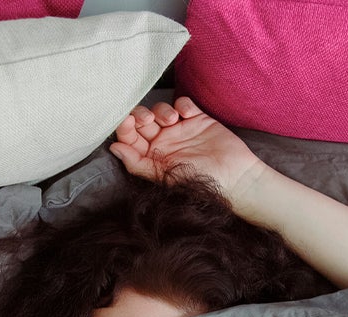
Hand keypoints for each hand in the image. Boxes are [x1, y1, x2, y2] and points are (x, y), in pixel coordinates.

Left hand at [109, 97, 264, 201]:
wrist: (235, 177)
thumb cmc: (199, 181)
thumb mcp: (164, 175)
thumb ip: (137, 163)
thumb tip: (113, 148)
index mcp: (151, 156)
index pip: (129, 138)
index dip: (124, 127)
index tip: (127, 121)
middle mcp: (162, 142)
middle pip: (141, 120)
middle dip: (140, 115)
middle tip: (148, 119)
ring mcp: (179, 129)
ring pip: (160, 110)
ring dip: (161, 110)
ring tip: (173, 120)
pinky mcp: (197, 119)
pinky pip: (182, 103)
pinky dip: (182, 104)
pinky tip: (188, 115)